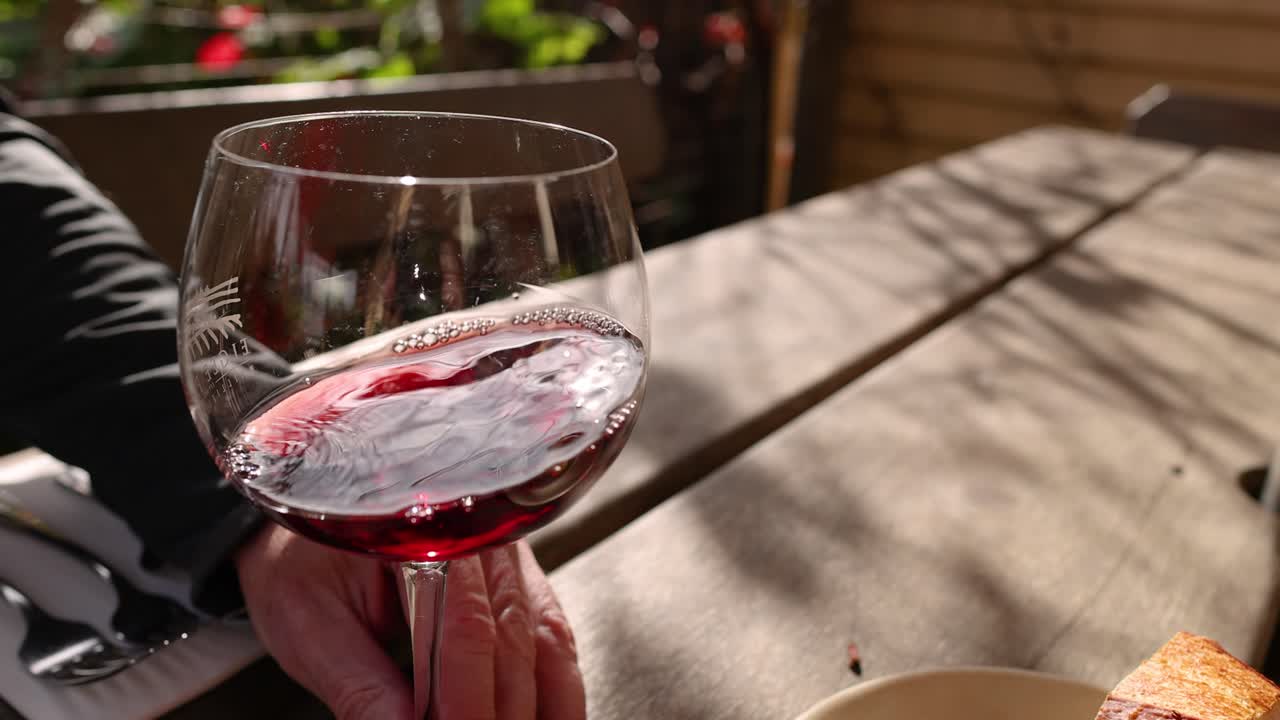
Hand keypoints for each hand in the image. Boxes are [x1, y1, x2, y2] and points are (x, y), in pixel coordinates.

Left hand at [235, 525, 585, 719]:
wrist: (298, 524)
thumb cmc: (298, 563)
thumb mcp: (308, 627)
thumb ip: (359, 686)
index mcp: (423, 530)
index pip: (462, 624)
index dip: (466, 698)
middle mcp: (479, 535)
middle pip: (512, 635)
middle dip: (501, 710)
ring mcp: (506, 555)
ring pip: (544, 636)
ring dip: (539, 703)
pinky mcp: (519, 580)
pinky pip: (553, 633)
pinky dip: (556, 687)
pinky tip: (550, 719)